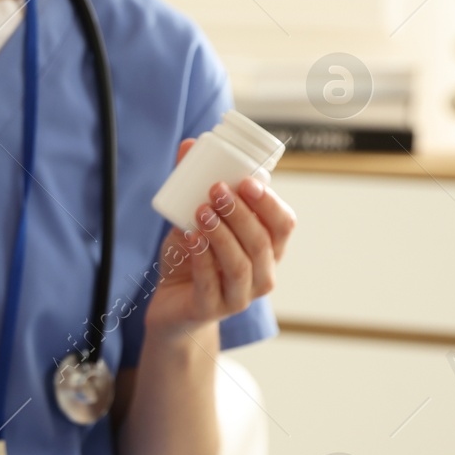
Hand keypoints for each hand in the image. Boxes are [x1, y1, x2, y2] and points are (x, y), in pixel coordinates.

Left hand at [145, 139, 296, 338]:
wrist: (170, 305)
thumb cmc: (192, 259)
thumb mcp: (195, 221)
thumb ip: (195, 187)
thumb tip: (189, 144)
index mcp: (267, 250)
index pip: (284, 225)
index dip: (270, 204)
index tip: (247, 182)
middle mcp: (261, 275)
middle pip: (262, 243)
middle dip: (241, 214)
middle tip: (216, 190)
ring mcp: (238, 296)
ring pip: (240, 264)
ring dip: (221, 235)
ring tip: (201, 212)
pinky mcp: (211, 310)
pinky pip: (211, 284)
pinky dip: (202, 259)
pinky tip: (190, 239)